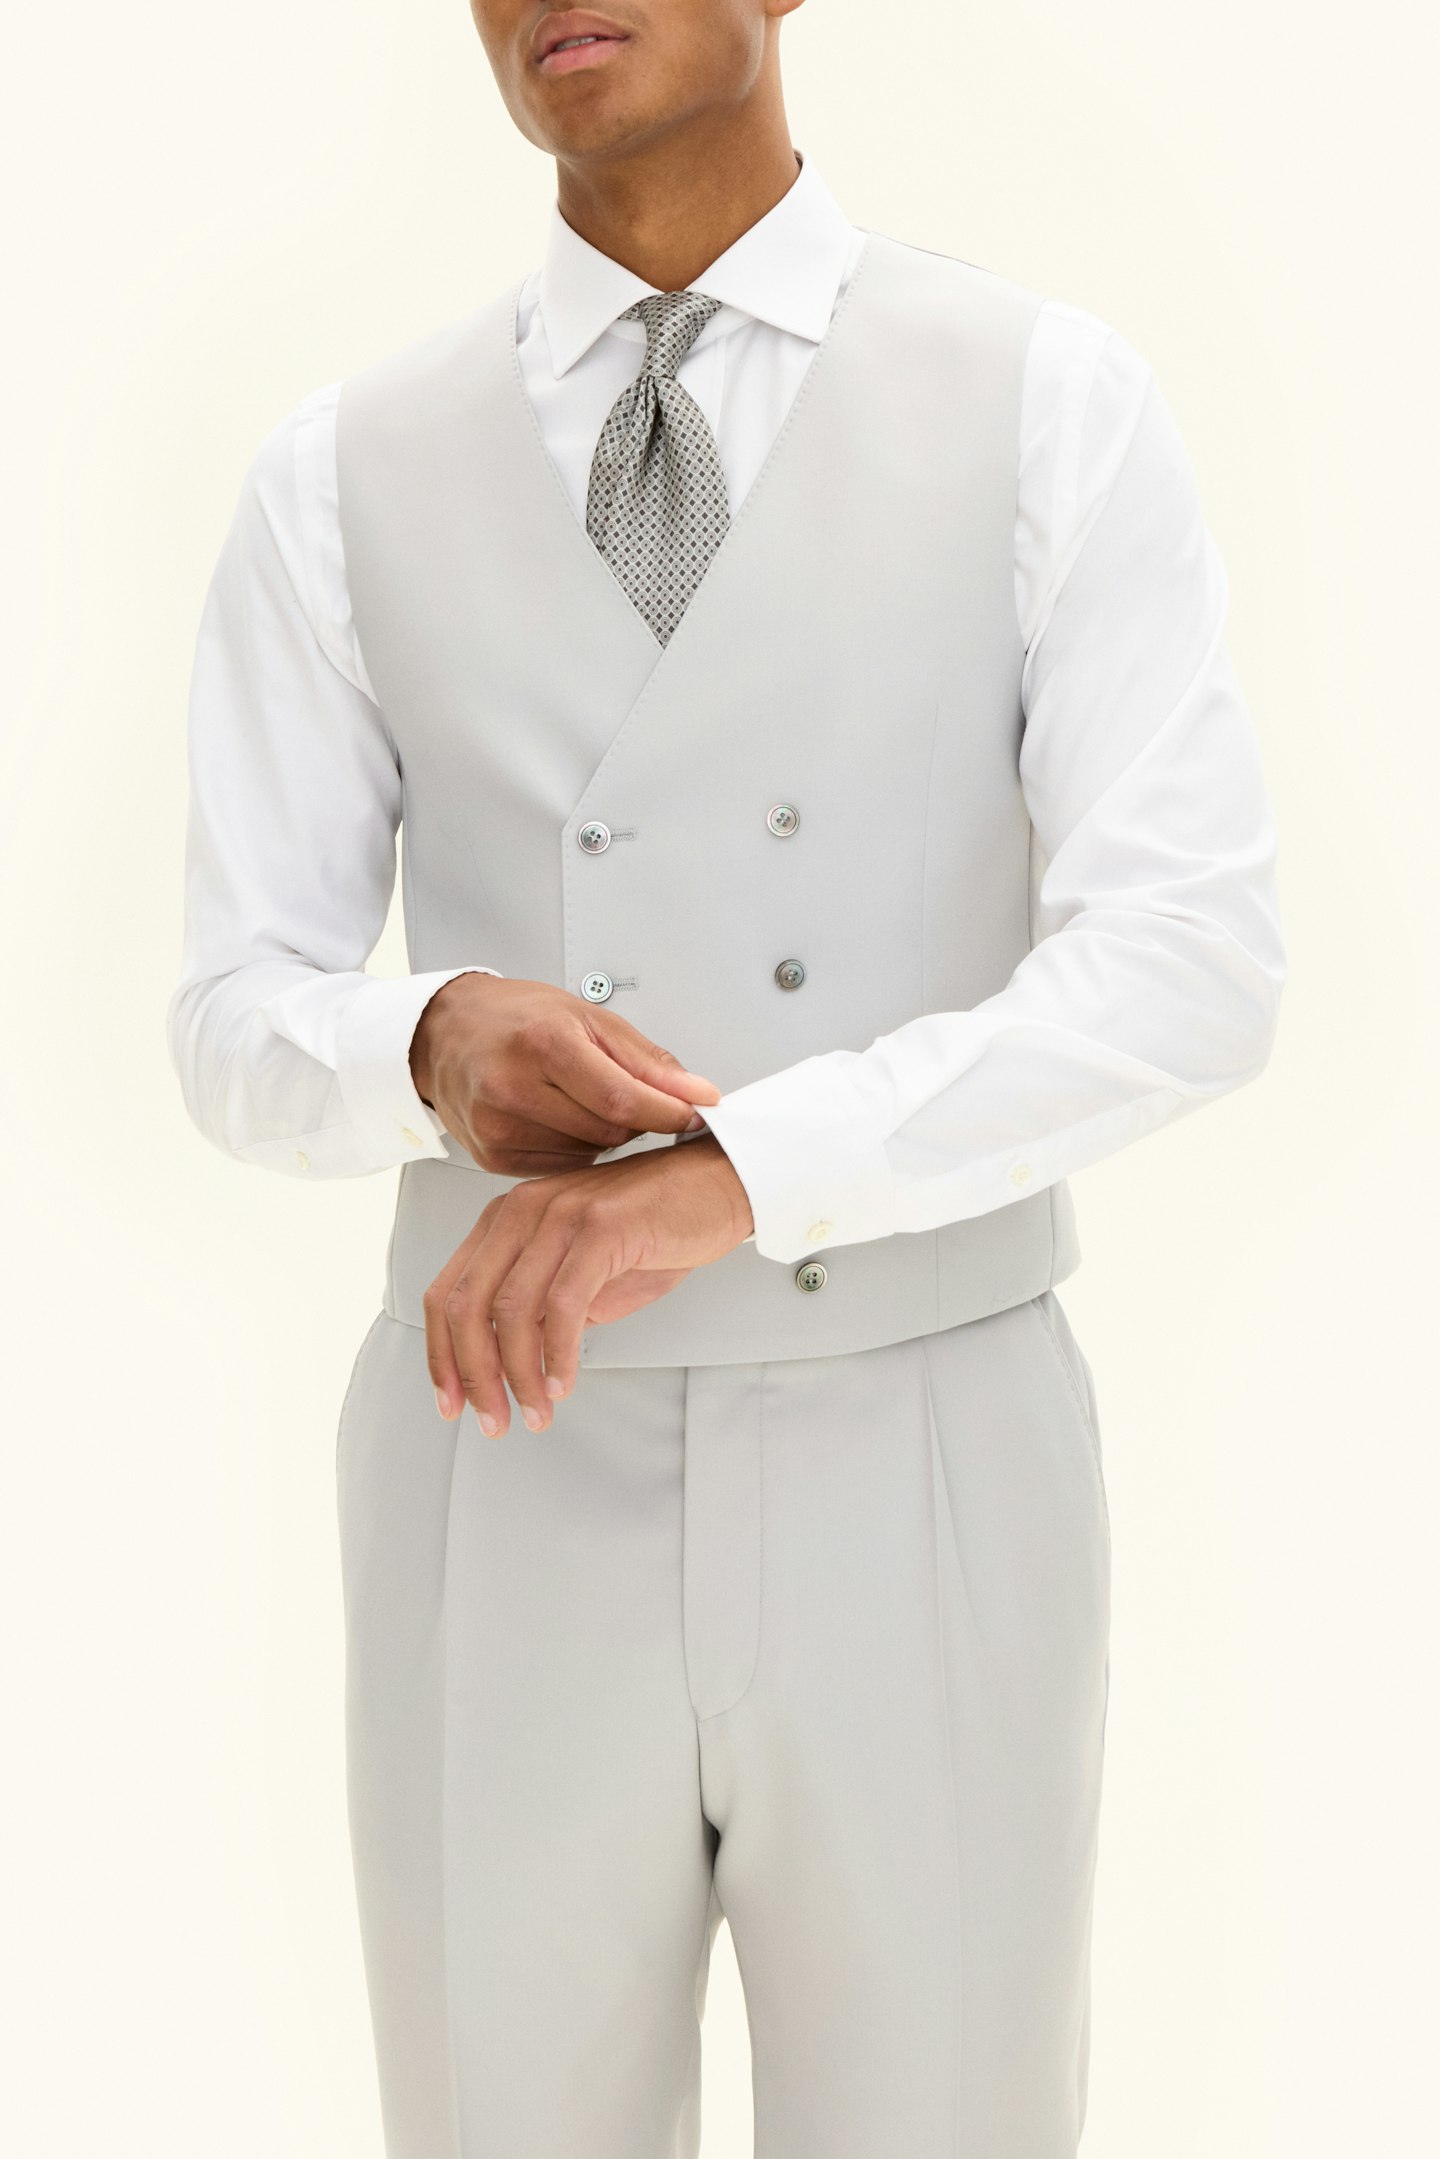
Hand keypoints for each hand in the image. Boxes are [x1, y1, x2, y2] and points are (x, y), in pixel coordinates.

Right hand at [410, 973, 720, 1173]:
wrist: (449, 1032)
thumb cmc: (518, 1018)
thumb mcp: (591, 1019)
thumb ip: (649, 1062)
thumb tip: (700, 1095)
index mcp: (542, 1043)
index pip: (623, 1098)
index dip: (668, 1112)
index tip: (696, 1113)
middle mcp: (512, 1087)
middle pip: (609, 1130)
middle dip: (635, 1118)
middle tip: (627, 1093)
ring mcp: (497, 1127)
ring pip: (589, 1153)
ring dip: (603, 1134)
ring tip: (580, 1098)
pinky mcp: (491, 1156)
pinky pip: (561, 1166)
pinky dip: (574, 1147)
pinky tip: (558, 1118)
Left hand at [424, 1133, 754, 1434]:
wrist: (721, 1184)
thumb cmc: (657, 1227)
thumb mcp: (585, 1274)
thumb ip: (544, 1311)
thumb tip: (515, 1365)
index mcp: (506, 1219)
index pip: (448, 1293)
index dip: (441, 1356)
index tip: (452, 1404)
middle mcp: (522, 1209)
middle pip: (467, 1305)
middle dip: (474, 1376)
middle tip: (494, 1421)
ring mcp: (559, 1214)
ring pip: (512, 1310)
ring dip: (519, 1374)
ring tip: (537, 1412)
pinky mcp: (600, 1226)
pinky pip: (564, 1304)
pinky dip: (559, 1353)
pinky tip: (565, 1382)